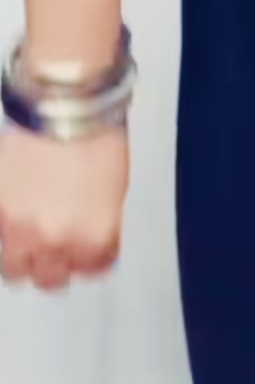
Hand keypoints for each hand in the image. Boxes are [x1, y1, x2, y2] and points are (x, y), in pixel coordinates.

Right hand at [0, 124, 128, 291]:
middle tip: (55, 251)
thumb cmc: (95, 133)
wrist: (63, 103)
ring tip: (28, 239)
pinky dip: (6, 231)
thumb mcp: (115, 186)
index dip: (91, 260)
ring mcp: (19, 228)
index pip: (93, 269)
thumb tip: (95, 237)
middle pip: (50, 280)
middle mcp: (55, 240)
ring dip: (23, 258)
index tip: (88, 254)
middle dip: (54, 267)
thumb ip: (102, 222)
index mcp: (94, 237)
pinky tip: (15, 218)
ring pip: (14, 269)